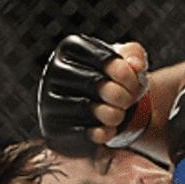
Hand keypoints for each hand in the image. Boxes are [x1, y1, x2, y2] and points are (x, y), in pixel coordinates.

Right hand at [37, 34, 151, 153]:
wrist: (102, 107)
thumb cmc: (115, 78)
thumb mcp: (127, 60)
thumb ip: (135, 54)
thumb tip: (136, 65)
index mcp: (70, 50)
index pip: (100, 58)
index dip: (124, 72)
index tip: (133, 80)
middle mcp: (52, 73)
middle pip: (93, 82)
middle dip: (122, 94)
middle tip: (128, 100)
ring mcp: (49, 103)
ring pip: (85, 108)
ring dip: (114, 114)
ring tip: (119, 113)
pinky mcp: (53, 131)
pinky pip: (80, 133)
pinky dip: (103, 133)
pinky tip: (110, 129)